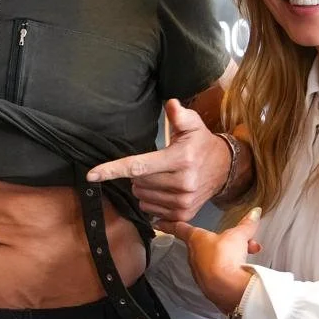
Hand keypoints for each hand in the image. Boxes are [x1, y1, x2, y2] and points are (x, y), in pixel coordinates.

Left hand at [86, 100, 230, 221]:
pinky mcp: (183, 214)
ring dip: (145, 188)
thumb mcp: (194, 125)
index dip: (112, 170)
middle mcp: (182, 183)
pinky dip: (152, 201)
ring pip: (142, 197)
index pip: (138, 166)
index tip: (91, 175)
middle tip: (156, 165)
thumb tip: (170, 104)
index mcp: (180, 159)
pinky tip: (166, 191)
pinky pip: (151, 210)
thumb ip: (180, 115)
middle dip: (139, 175)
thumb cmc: (201, 144)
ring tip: (163, 177)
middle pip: (137, 182)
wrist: (226, 169)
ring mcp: (182, 202)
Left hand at [156, 208, 262, 313]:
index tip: (159, 222)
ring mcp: (200, 272)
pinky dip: (231, 269)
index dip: (170, 224)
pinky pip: (220, 273)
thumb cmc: (225, 257)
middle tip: (246, 241)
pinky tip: (243, 270)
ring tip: (250, 254)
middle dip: (228, 241)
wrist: (226, 288)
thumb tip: (255, 211)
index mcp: (195, 240)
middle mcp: (194, 256)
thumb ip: (247, 225)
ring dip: (233, 255)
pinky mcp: (209, 286)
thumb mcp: (239, 236)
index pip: (180, 228)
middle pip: (208, 244)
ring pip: (216, 258)